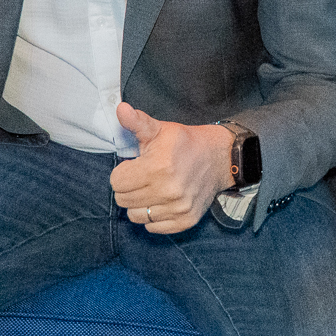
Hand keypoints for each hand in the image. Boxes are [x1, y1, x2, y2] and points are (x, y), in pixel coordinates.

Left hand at [109, 103, 231, 233]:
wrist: (219, 158)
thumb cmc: (184, 142)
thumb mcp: (159, 129)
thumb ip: (136, 122)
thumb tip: (120, 108)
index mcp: (157, 167)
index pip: (116, 182)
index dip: (122, 172)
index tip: (135, 166)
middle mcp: (168, 191)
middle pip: (123, 200)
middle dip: (129, 188)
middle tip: (143, 177)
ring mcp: (178, 208)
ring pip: (135, 216)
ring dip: (139, 203)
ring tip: (151, 189)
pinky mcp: (185, 221)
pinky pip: (152, 227)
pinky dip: (153, 216)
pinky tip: (161, 201)